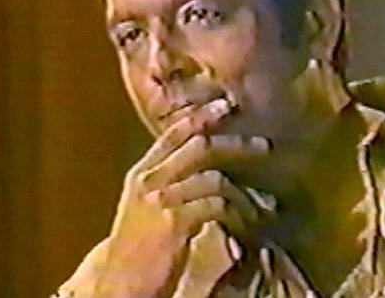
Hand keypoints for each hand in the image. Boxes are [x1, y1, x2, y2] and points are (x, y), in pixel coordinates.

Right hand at [95, 98, 271, 296]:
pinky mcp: (174, 222)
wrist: (120, 283)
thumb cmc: (140, 246)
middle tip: (264, 145)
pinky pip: (217, 205)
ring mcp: (161, 199)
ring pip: (213, 177)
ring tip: (262, 205)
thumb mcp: (148, 206)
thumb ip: (170, 182)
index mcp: (143, 172)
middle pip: (199, 145)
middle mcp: (149, 179)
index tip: (227, 104)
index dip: (202, 114)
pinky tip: (246, 224)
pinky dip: (237, 213)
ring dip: (243, 191)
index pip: (174, 131)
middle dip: (235, 143)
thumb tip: (206, 166)